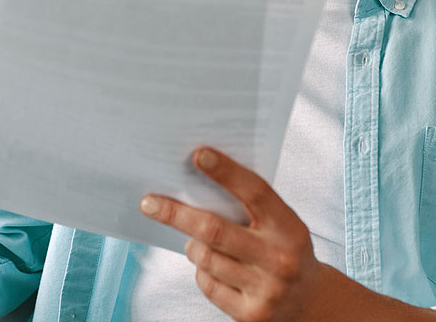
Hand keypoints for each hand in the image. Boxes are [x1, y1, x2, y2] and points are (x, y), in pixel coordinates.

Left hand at [140, 148, 326, 321]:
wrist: (311, 302)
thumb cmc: (283, 250)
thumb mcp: (279, 225)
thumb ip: (247, 206)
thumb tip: (195, 179)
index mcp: (289, 228)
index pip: (256, 193)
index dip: (227, 172)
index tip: (198, 155)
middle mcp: (280, 260)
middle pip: (214, 230)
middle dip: (175, 214)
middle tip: (149, 203)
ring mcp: (266, 290)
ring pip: (205, 257)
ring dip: (193, 245)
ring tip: (198, 240)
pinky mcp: (251, 315)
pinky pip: (207, 283)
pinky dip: (202, 271)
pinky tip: (215, 268)